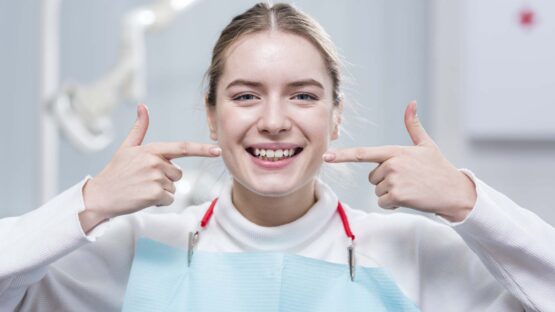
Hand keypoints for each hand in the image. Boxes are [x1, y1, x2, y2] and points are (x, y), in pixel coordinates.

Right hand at [79, 104, 220, 232]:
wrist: (100, 196)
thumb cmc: (115, 172)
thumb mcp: (127, 148)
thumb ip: (139, 128)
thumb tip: (143, 106)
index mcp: (151, 149)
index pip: (182, 147)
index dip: (202, 149)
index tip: (218, 151)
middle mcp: (155, 161)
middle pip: (178, 173)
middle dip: (166, 179)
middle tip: (144, 180)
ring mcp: (155, 178)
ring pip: (173, 187)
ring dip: (161, 191)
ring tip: (141, 188)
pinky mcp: (154, 194)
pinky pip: (169, 199)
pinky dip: (159, 202)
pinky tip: (142, 198)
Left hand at [323, 101, 476, 221]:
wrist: (454, 191)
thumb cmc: (439, 168)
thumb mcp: (426, 145)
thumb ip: (413, 126)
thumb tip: (411, 103)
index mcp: (394, 151)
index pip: (363, 153)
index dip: (343, 155)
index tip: (327, 157)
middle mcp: (391, 164)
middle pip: (372, 178)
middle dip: (386, 182)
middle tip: (407, 180)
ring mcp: (393, 180)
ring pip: (378, 191)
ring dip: (391, 194)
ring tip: (410, 189)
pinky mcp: (397, 196)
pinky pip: (383, 202)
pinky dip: (393, 204)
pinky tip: (409, 199)